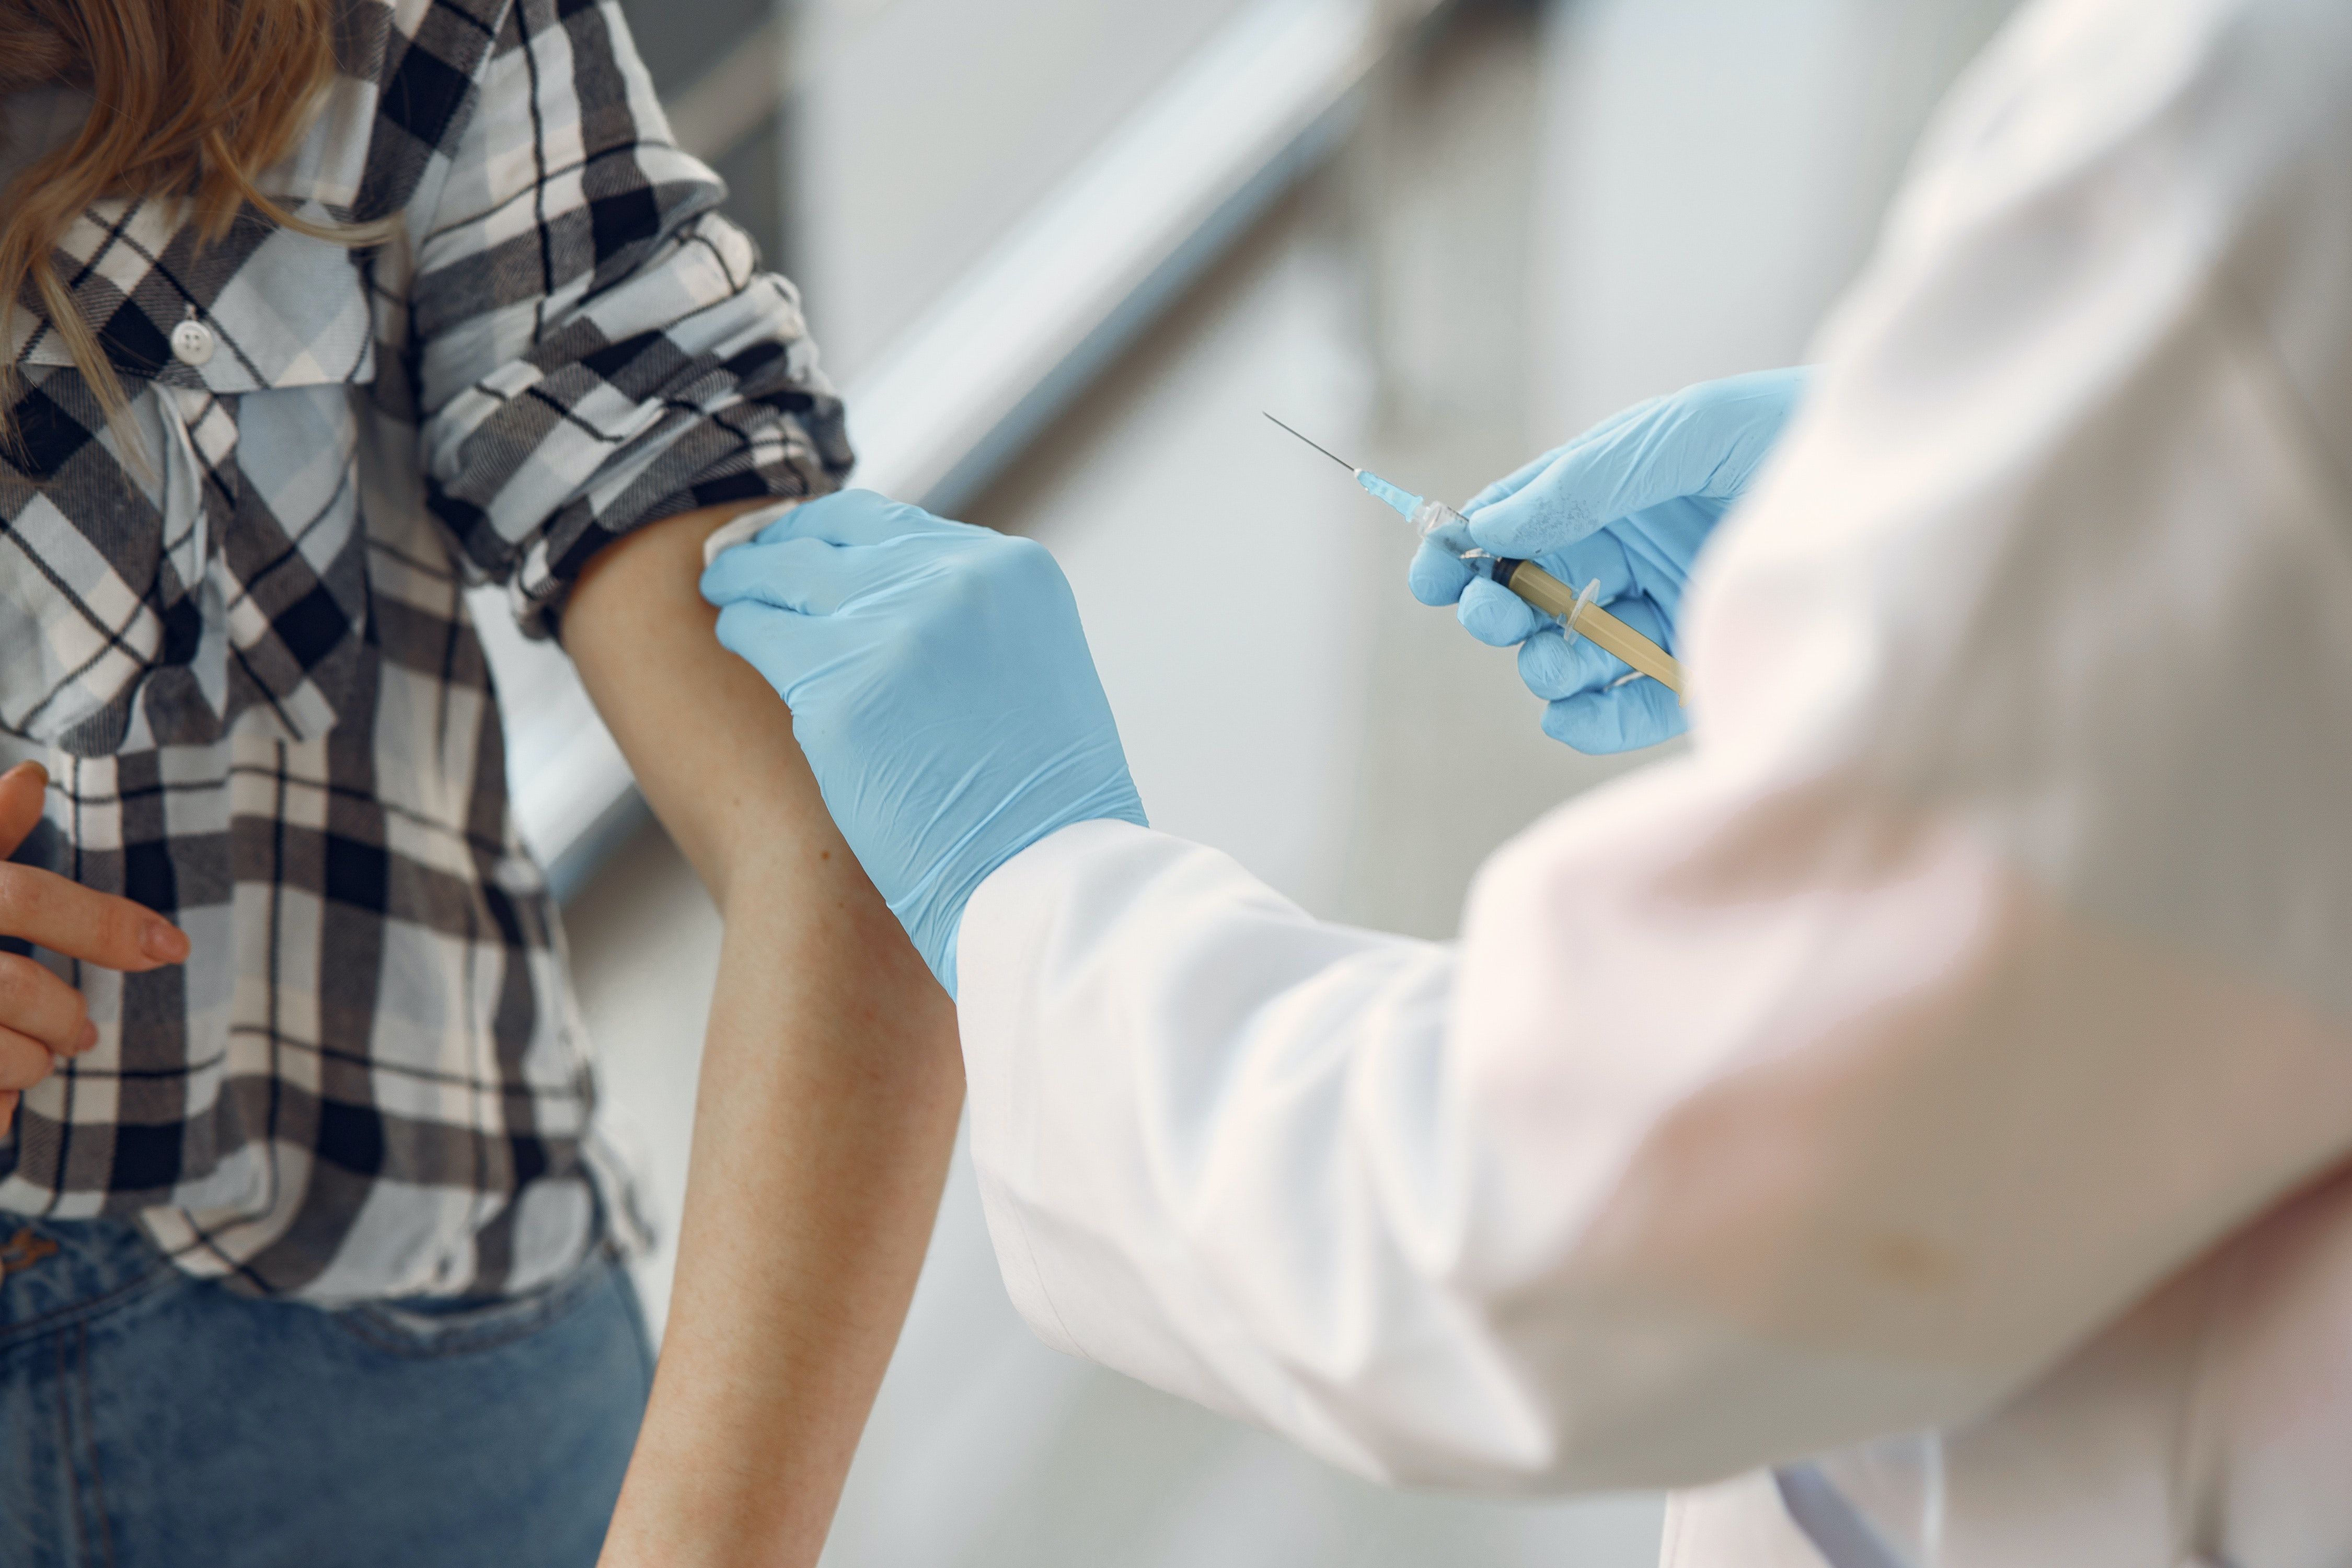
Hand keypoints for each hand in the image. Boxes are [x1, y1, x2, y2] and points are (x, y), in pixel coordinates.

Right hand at [0, 762, 189, 1133]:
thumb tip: (32, 775)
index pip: (25, 899)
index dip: (105, 923)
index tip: (175, 946)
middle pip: (17, 990)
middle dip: (64, 1018)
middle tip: (82, 1032)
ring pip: (2, 1054)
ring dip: (31, 1064)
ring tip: (35, 1059)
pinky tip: (0, 1101)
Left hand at [701, 491, 1144, 994]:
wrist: (1045, 880)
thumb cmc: (1043, 804)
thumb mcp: (1032, 670)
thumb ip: (972, 621)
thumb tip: (890, 598)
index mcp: (1014, 572)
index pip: (892, 524)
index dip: (833, 531)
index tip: (802, 543)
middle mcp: (956, 582)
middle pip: (832, 540)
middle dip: (780, 547)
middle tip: (742, 560)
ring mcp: (894, 632)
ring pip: (786, 577)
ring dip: (748, 581)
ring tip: (725, 589)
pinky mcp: (838, 691)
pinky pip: (760, 635)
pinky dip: (740, 629)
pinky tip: (732, 633)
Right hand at [1409, 367, 1810, 751]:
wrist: (1901, 486)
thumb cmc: (1790, 434)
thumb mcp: (1681, 434)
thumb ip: (1586, 479)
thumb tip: (1492, 522)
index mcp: (1608, 497)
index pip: (1514, 527)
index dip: (1462, 549)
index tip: (1431, 571)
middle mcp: (1627, 561)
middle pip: (1528, 600)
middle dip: (1496, 610)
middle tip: (1493, 614)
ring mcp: (1660, 622)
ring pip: (1567, 658)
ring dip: (1544, 663)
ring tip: (1556, 659)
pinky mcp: (1699, 677)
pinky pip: (1621, 712)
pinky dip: (1587, 721)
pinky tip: (1573, 713)